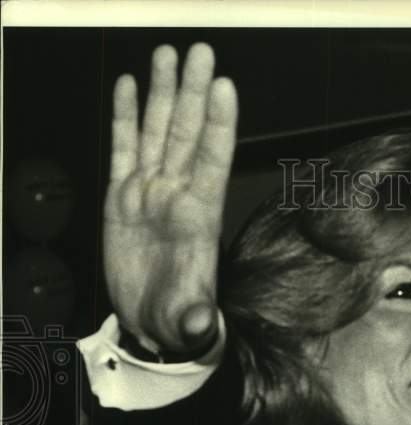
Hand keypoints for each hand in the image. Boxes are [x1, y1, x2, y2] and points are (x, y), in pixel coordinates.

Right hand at [103, 43, 237, 354]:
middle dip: (194, 91)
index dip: (219, 124)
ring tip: (170, 54)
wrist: (154, 325)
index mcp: (198, 216)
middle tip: (202, 50)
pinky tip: (132, 85)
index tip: (225, 86)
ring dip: (165, 92)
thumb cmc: (177, 320)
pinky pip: (126, 147)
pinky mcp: (123, 196)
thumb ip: (194, 317)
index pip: (213, 160)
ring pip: (159, 131)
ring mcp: (150, 191)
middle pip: (188, 132)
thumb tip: (199, 323)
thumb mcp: (187, 321)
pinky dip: (128, 116)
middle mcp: (177, 194)